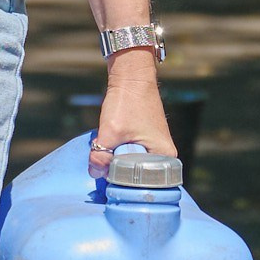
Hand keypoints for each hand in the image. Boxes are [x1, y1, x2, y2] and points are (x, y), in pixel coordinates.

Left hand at [88, 48, 170, 171]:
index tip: (107, 179)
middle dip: (118, 172)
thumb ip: (100, 155)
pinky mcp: (146, 140)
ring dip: (116, 160)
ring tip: (109, 148)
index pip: (143, 184)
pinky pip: (130, 154)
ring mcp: (155, 147)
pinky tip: (111, 143)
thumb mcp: (110, 131)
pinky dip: (118, 151)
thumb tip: (94, 173)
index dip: (122, 183)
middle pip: (137, 176)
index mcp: (165, 157)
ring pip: (131, 164)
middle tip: (105, 163)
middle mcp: (165, 155)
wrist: (131, 76)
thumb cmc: (128, 102)